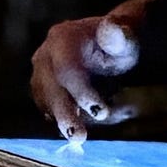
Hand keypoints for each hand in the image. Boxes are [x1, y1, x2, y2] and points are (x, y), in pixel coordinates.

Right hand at [30, 16, 141, 141]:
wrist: (109, 43)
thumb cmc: (119, 41)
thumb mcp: (126, 37)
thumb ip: (121, 34)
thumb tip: (114, 28)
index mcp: (62, 37)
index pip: (66, 68)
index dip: (81, 92)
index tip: (102, 112)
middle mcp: (46, 52)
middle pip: (49, 86)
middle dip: (64, 113)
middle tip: (79, 137)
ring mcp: (41, 69)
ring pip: (44, 98)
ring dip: (60, 119)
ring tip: (78, 137)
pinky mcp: (42, 84)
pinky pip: (45, 103)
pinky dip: (58, 116)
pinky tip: (73, 126)